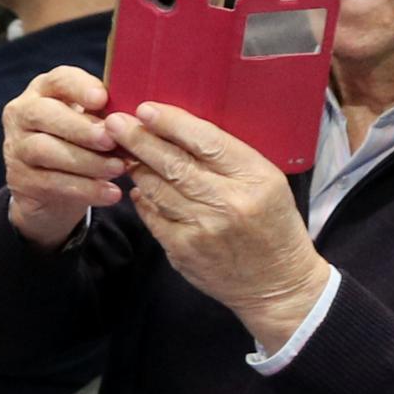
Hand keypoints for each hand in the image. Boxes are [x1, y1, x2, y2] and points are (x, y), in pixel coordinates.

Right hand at [0, 63, 128, 248]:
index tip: (102, 99)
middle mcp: (23, 114)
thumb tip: (141, 117)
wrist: (51, 190)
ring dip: (86, 161)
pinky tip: (111, 193)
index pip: (58, 80)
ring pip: (45, 150)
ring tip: (118, 169)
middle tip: (112, 141)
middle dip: (81, 128)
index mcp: (44, 91)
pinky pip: (50, 183)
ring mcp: (16, 147)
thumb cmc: (80, 145)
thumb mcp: (92, 124)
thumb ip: (108, 115)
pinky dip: (85, 189)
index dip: (79, 87)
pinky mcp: (19, 179)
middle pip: (44, 114)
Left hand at [110, 101, 331, 347]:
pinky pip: (153, 216)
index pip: (206, 141)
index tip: (146, 108)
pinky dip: (143, 199)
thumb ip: (230, 159)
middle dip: (139, 140)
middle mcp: (228, 201)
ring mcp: (203, 227)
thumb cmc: (274, 226)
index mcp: (255, 178)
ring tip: (121, 150)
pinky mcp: (183, 250)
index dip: (172, 123)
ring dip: (136, 167)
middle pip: (174, 163)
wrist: (278, 284)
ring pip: (157, 188)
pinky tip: (138, 188)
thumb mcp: (268, 183)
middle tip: (115, 122)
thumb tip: (178, 132)